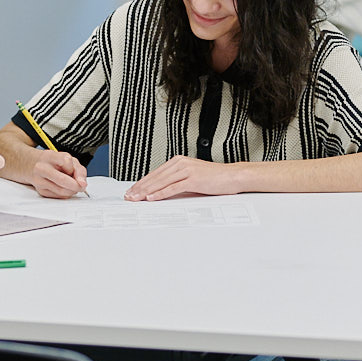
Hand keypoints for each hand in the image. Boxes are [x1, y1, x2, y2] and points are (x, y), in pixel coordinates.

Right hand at [26, 147, 88, 198]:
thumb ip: (78, 170)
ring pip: (61, 191)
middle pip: (63, 180)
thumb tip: (82, 184)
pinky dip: (65, 194)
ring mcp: (39, 181)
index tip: (74, 171)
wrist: (31, 165)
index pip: (66, 161)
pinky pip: (58, 196)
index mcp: (49, 156)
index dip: (73, 168)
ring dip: (72, 191)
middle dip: (76, 186)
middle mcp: (42, 168)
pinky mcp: (40, 191)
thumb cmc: (52, 162)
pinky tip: (64, 188)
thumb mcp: (67, 159)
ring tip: (72, 186)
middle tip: (81, 186)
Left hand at [126, 156, 242, 200]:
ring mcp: (187, 170)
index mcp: (179, 162)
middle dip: (140, 188)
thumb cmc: (214, 179)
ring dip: (147, 192)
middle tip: (129, 196)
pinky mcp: (193, 179)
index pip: (155, 174)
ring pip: (161, 182)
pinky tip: (152, 198)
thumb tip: (161, 193)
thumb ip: (177, 182)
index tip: (132, 190)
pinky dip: (161, 193)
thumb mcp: (192, 178)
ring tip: (136, 198)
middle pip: (155, 178)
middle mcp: (181, 163)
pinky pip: (173, 187)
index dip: (142, 183)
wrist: (232, 176)